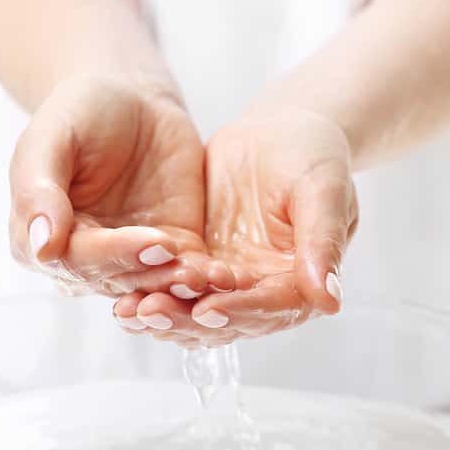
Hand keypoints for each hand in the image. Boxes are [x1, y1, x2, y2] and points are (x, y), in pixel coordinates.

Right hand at [9, 76, 234, 307]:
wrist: (131, 98)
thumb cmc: (79, 112)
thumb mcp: (51, 139)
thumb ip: (40, 190)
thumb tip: (41, 245)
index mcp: (41, 240)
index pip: (77, 260)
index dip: (114, 255)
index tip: (151, 243)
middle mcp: (84, 260)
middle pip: (118, 279)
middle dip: (154, 277)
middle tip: (188, 271)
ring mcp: (131, 258)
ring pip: (153, 284)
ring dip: (180, 286)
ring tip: (210, 278)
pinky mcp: (173, 249)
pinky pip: (187, 270)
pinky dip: (205, 276)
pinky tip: (226, 275)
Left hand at [112, 109, 357, 344]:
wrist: (282, 129)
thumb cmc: (314, 154)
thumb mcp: (323, 191)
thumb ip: (323, 244)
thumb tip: (330, 300)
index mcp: (303, 281)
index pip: (271, 308)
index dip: (240, 311)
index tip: (208, 309)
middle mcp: (266, 291)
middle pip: (228, 320)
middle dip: (189, 320)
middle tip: (152, 311)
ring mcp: (232, 280)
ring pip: (196, 311)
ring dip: (165, 315)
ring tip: (129, 311)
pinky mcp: (202, 263)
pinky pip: (174, 286)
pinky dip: (150, 293)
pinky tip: (120, 295)